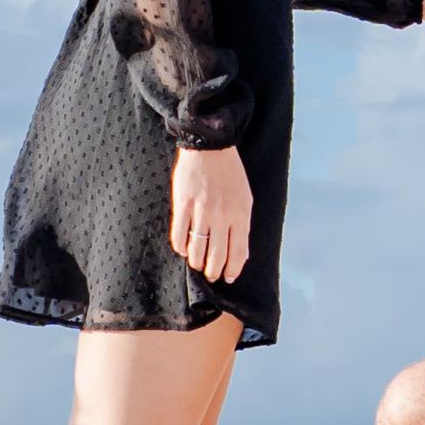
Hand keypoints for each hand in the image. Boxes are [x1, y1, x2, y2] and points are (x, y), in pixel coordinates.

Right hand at [169, 143, 251, 283]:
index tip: (228, 277)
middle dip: (214, 271)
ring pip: (197, 249)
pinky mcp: (182, 205)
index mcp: (241, 214)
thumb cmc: (229, 174)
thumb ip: (242, 225)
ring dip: (197, 262)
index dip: (233, 269)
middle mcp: (222, 216)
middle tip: (210, 275)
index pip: (238, 252)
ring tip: (197, 264)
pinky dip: (181, 247)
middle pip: (217, 255)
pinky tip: (183, 249)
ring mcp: (201, 211)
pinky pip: (179, 235)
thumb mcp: (245, 198)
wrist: (210, 147)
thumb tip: (239, 253)